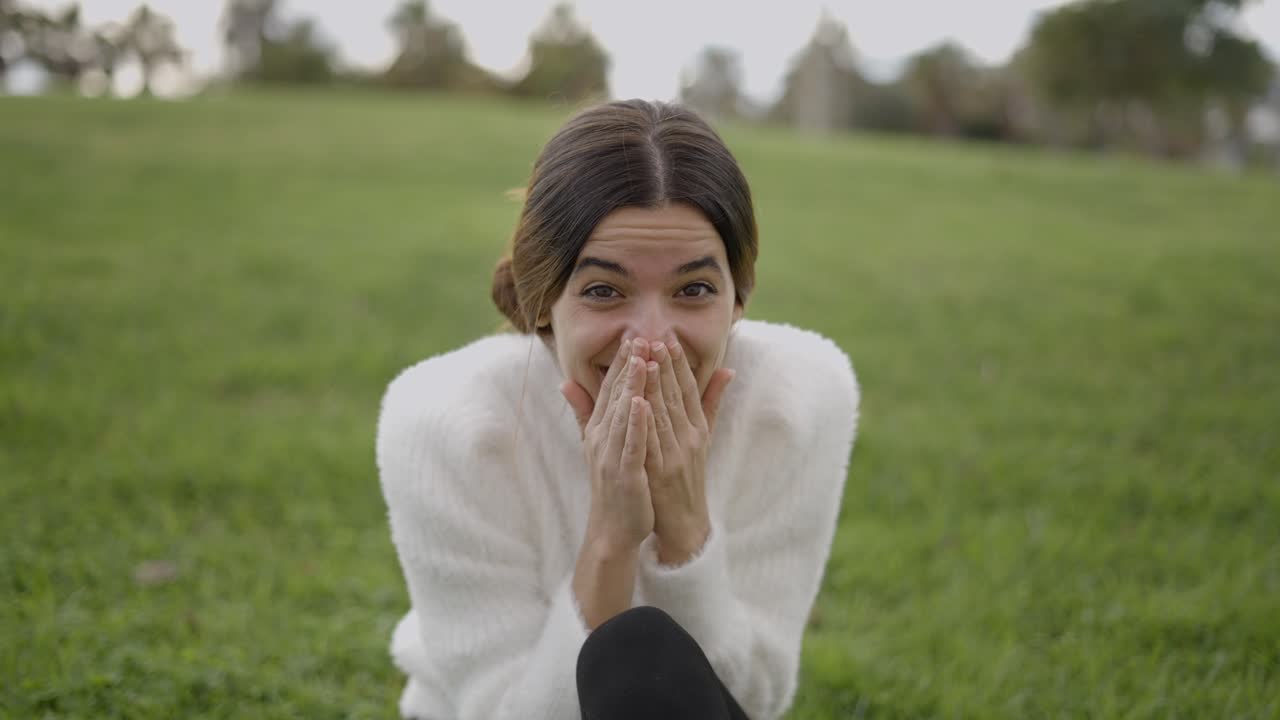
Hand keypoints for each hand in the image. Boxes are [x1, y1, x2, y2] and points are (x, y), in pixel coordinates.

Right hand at [561, 340, 654, 554]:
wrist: (613, 528)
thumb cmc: (613, 484)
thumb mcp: (596, 444)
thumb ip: (585, 412)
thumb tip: (565, 382)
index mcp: (600, 429)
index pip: (610, 389)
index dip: (620, 361)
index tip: (632, 334)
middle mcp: (602, 438)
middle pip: (616, 395)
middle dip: (627, 364)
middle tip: (638, 334)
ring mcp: (612, 455)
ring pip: (623, 414)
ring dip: (632, 385)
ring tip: (641, 358)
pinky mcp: (625, 473)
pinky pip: (630, 444)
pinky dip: (635, 423)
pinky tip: (641, 403)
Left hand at [641, 339, 734, 564]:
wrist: (685, 522)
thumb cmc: (687, 477)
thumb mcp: (703, 439)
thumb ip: (710, 404)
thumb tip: (727, 370)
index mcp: (698, 428)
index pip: (689, 389)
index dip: (680, 363)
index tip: (670, 337)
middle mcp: (690, 438)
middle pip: (677, 396)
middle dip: (666, 365)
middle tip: (655, 336)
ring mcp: (676, 454)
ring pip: (665, 413)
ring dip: (655, 385)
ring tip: (646, 359)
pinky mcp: (662, 471)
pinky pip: (652, 440)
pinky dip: (645, 420)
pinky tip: (637, 401)